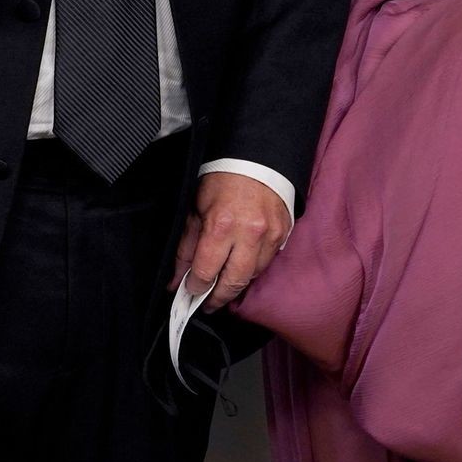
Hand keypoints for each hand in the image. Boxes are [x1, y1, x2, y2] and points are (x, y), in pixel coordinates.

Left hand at [169, 172, 291, 310]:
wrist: (257, 158)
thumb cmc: (223, 180)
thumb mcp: (196, 210)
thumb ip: (186, 248)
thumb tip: (177, 280)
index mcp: (221, 226)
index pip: (206, 273)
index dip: (194, 287)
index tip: (189, 292)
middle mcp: (249, 234)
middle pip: (232, 283)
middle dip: (216, 298)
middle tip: (207, 303)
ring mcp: (270, 235)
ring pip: (251, 276)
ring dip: (235, 284)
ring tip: (223, 285)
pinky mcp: (284, 234)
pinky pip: (267, 262)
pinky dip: (252, 268)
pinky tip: (241, 266)